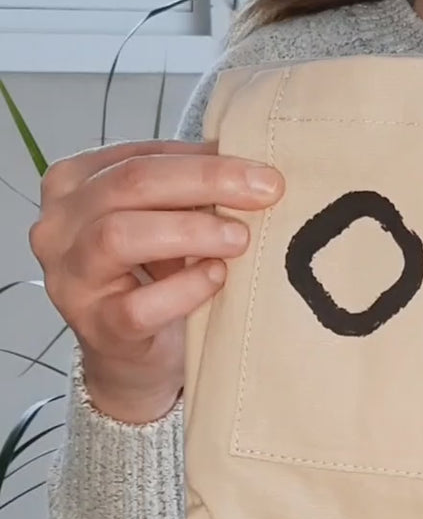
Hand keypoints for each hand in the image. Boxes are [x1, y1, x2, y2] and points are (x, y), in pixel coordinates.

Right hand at [29, 140, 284, 423]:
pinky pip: (139, 305)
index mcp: (74, 184)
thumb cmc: (151, 280)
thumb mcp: (164, 222)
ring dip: (190, 231)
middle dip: (206, 182)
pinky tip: (217, 279)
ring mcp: (71, 278)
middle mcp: (59, 225)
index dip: (204, 159)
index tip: (264, 170)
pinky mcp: (96, 327)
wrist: (133, 360)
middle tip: (266, 192)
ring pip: (119, 236)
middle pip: (130, 184)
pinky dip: (184, 289)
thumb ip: (189, 189)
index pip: (140, 157)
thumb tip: (251, 165)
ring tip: (240, 238)